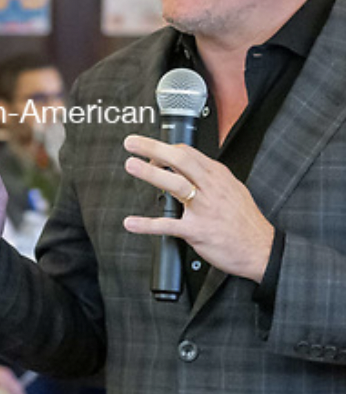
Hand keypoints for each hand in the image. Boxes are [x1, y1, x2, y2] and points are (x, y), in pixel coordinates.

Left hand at [122, 134, 274, 281]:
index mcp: (217, 176)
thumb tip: (189, 167)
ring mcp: (204, 209)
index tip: (149, 152)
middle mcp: (210, 188)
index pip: (187, 152)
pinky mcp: (198, 230)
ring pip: (175, 184)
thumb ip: (209, 178)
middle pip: (180, 160)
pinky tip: (131, 223)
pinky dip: (147, 225)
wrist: (262, 250)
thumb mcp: (232, 189)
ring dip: (151, 173)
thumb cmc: (245, 221)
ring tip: (131, 165)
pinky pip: (168, 225)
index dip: (165, 149)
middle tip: (132, 143)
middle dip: (154, 148)